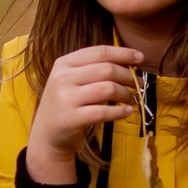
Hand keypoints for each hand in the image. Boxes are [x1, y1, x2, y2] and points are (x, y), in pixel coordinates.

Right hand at [26, 45, 143, 183]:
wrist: (46, 135)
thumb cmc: (66, 104)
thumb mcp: (71, 80)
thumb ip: (93, 69)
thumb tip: (128, 62)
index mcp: (64, 63)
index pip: (100, 52)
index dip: (123, 53)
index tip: (141, 57)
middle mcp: (63, 78)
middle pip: (107, 69)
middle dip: (128, 76)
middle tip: (138, 83)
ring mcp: (66, 98)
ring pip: (107, 88)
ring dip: (126, 94)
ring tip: (131, 99)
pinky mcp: (72, 119)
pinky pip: (104, 111)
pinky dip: (120, 111)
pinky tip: (127, 112)